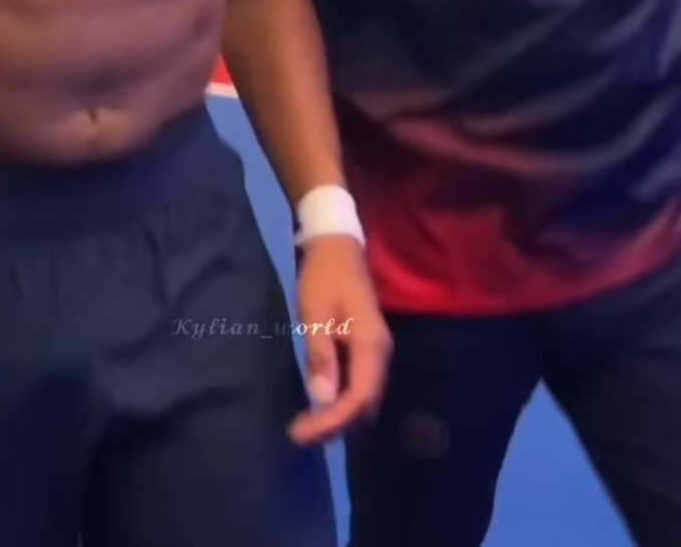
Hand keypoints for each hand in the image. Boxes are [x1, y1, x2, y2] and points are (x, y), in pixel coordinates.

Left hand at [288, 235, 390, 444]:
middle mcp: (380, 354)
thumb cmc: (324, 276)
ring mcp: (376, 351)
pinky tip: (321, 406)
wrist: (337, 245)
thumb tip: (324, 400)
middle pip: (365, 404)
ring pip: (364, 397)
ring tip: (307, 427)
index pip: (359, 398)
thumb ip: (321, 357)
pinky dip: (342, 402)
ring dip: (338, 417)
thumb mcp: (316, 314)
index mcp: (371, 346)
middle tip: (299, 434)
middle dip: (335, 426)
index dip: (333, 421)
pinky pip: (360, 385)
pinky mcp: (366, 349)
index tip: (300, 432)